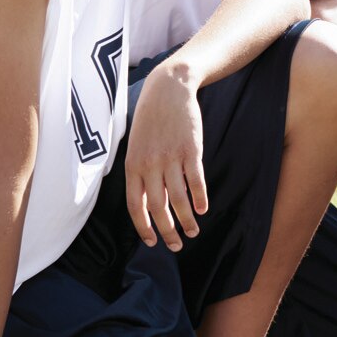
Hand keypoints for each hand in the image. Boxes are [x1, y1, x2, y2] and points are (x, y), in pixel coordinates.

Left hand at [126, 67, 208, 250]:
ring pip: (178, 198)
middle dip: (168, 230)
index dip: (143, 227)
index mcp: (132, 166)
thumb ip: (139, 172)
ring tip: (194, 231)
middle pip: (158, 207)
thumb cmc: (150, 119)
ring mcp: (171, 158)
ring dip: (186, 219)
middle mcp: (150, 165)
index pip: (135, 206)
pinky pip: (196, 180)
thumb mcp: (136, 145)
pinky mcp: (191, 150)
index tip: (153, 242)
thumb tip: (146, 201)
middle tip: (176, 246)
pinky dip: (200, 197)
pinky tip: (203, 209)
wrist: (168, 90)